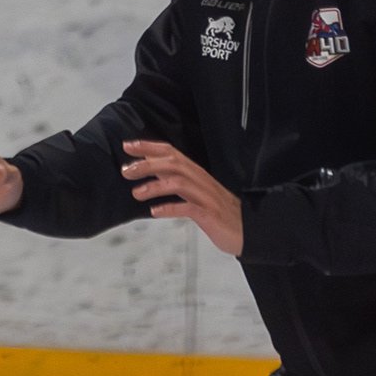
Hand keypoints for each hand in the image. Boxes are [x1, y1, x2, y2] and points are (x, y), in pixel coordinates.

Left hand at [121, 139, 243, 256]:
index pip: (171, 152)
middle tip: (126, 171)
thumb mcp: (196, 193)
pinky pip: (188, 208)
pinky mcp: (209, 213)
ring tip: (137, 192)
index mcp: (196, 173)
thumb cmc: (220, 211)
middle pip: (173, 163)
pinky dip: (170, 208)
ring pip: (178, 182)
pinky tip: (155, 211)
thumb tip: (153, 174)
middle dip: (147, 164)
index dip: (150, 147)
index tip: (128, 146)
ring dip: (155, 185)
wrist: (248, 229)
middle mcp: (201, 180)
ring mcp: (205, 196)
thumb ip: (177, 182)